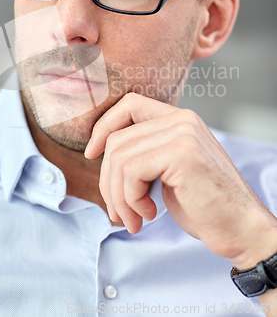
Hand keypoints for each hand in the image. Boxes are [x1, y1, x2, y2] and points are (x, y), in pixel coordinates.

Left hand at [85, 93, 276, 270]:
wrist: (242, 229)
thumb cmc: (204, 205)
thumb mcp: (168, 171)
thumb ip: (144, 153)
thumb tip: (100, 154)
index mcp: (179, 119)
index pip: (129, 104)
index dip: (104, 127)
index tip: (91, 153)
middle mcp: (182, 119)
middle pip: (117, 139)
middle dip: (107, 180)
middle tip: (117, 211)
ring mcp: (183, 134)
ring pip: (119, 156)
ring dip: (119, 196)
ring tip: (134, 219)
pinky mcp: (182, 154)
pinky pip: (131, 171)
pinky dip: (130, 199)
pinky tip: (148, 215)